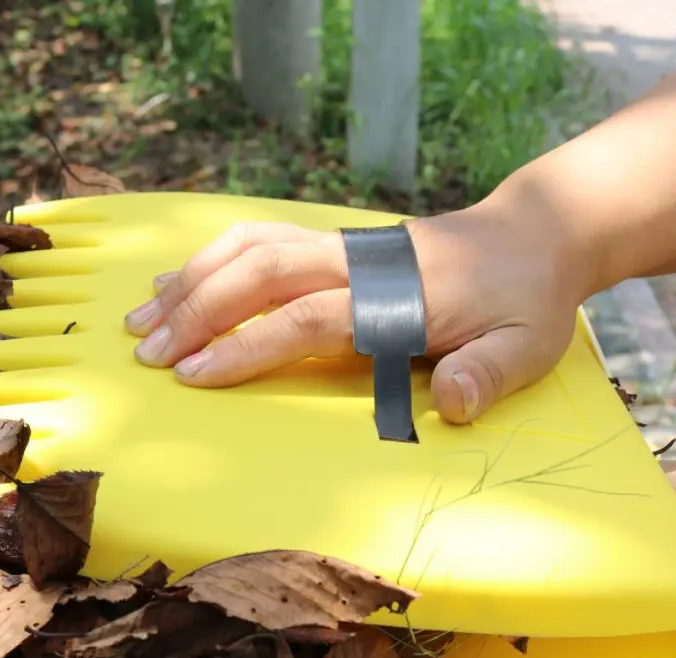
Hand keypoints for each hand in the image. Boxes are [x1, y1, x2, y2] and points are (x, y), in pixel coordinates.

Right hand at [123, 197, 586, 423]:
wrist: (532, 235)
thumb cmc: (524, 303)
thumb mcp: (525, 347)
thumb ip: (487, 376)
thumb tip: (450, 404)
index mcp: (398, 296)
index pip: (307, 318)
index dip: (248, 345)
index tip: (196, 374)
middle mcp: (359, 262)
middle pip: (261, 272)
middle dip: (198, 311)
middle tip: (149, 355)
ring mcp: (343, 245)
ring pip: (251, 247)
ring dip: (192, 280)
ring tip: (142, 321)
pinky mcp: (334, 240)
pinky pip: (261, 239)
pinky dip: (212, 260)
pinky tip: (177, 285)